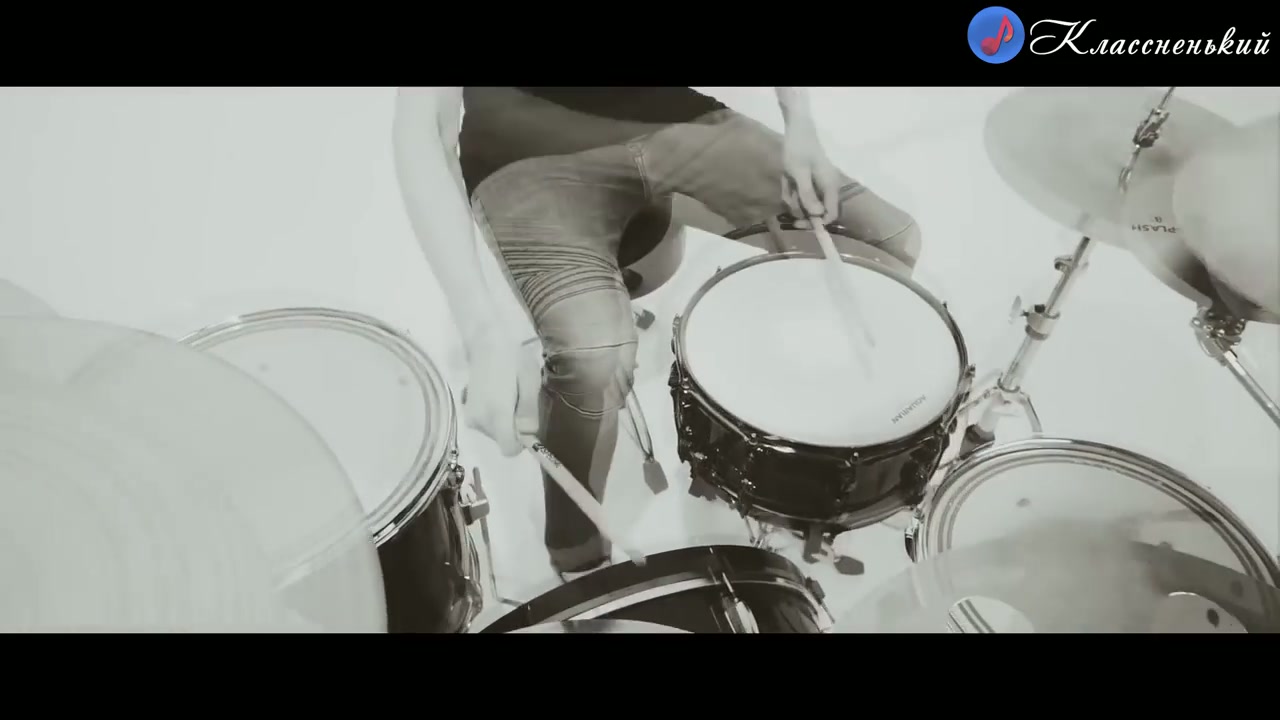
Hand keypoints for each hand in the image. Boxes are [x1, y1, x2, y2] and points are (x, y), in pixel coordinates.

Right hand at [461, 328, 536, 456]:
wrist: (486, 343)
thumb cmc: (513, 359)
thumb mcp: (530, 382)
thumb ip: (528, 410)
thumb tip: (528, 434)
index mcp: (497, 414)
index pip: (509, 449)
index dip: (522, 442)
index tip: (526, 424)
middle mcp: (480, 421)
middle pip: (503, 440)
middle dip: (513, 426)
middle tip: (517, 400)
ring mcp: (470, 416)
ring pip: (495, 432)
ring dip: (504, 419)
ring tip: (506, 393)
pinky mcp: (466, 410)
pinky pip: (486, 423)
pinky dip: (493, 414)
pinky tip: (495, 393)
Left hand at [781, 123, 841, 227]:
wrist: (797, 129)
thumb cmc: (799, 150)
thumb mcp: (800, 174)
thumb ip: (808, 195)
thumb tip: (817, 216)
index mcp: (830, 187)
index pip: (830, 215)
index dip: (816, 223)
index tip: (799, 224)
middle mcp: (828, 188)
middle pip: (817, 212)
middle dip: (800, 209)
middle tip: (788, 202)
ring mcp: (819, 185)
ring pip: (806, 203)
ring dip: (794, 198)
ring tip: (787, 183)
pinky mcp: (811, 181)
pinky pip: (801, 194)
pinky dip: (792, 190)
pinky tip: (787, 180)